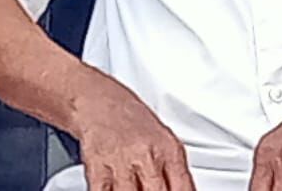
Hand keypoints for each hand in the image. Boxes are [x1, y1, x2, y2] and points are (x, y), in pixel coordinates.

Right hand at [72, 68, 196, 190]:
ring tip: (134, 188)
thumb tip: (181, 190)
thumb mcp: (163, 139)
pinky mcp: (98, 168)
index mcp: (169, 149)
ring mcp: (123, 162)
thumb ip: (174, 171)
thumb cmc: (131, 119)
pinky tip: (115, 188)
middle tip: (151, 189)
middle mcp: (148, 155)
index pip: (183, 187)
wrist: (99, 100)